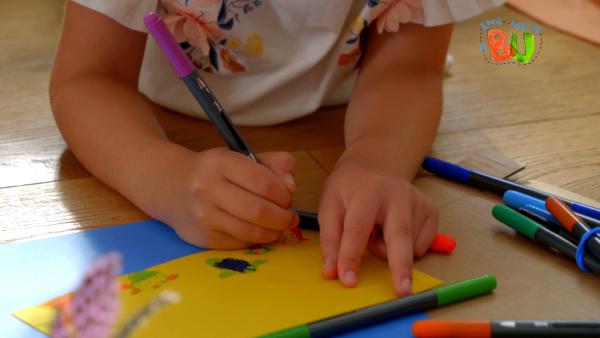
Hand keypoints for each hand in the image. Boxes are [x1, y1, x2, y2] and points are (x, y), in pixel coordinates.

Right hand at [161, 148, 298, 248]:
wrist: (171, 187)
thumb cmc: (215, 172)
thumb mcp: (243, 157)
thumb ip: (275, 164)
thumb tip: (291, 186)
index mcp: (220, 163)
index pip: (264, 183)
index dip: (284, 194)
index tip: (288, 197)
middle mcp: (207, 188)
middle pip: (259, 210)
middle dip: (283, 217)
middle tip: (289, 217)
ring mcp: (203, 216)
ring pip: (251, 231)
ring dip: (273, 231)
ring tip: (278, 226)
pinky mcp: (203, 238)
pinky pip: (240, 243)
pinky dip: (256, 239)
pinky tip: (258, 231)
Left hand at [318, 147, 438, 295]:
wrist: (375, 164)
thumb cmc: (349, 188)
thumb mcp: (329, 205)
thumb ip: (330, 238)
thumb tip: (331, 271)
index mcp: (368, 191)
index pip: (357, 229)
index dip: (351, 257)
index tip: (348, 281)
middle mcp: (398, 194)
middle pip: (400, 236)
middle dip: (400, 266)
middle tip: (401, 290)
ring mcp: (419, 201)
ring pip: (408, 246)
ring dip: (389, 251)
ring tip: (378, 231)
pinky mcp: (432, 210)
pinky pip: (422, 246)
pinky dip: (406, 248)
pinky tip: (394, 230)